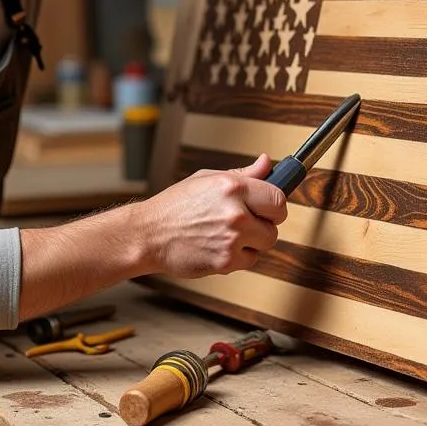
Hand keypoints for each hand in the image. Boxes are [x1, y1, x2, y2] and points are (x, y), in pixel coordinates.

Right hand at [140, 154, 286, 277]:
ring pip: (264, 244)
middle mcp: (236, 212)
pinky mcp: (226, 262)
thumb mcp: (207, 178)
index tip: (268, 208)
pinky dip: (237, 257)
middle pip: (275, 225)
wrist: (148, 234)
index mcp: (232, 187)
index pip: (278, 198)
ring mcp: (232, 239)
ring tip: (227, 234)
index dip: (275, 205)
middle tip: (245, 222)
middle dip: (264, 224)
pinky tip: (217, 246)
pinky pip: (249, 261)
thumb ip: (242, 174)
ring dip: (251, 242)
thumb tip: (267, 163)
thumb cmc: (174, 206)